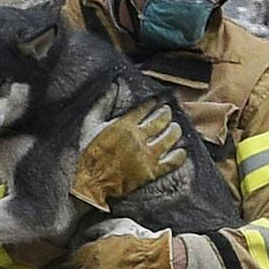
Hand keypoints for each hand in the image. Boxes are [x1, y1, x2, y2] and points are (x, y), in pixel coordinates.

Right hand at [70, 102, 185, 211]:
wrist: (89, 182)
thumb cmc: (86, 152)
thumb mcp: (90, 123)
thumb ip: (103, 103)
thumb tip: (114, 86)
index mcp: (124, 124)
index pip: (145, 108)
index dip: (152, 103)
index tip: (155, 102)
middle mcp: (138, 138)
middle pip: (160, 120)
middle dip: (166, 113)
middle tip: (167, 112)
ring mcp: (146, 155)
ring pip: (169, 138)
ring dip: (175, 130)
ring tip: (175, 128)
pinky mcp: (151, 172)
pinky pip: (171, 162)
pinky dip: (179, 156)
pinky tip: (181, 151)